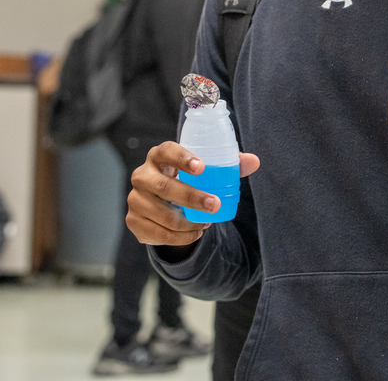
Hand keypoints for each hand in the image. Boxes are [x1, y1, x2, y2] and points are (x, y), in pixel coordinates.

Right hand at [127, 141, 259, 246]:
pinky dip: (181, 237)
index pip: (166, 151)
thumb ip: (229, 165)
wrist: (162, 203)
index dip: (182, 158)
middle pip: (164, 187)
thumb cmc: (186, 179)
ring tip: (207, 222)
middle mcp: (142, 175)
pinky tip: (195, 232)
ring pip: (163, 215)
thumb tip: (254, 161)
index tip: (201, 167)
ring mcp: (135, 199)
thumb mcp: (204, 170)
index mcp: (158, 156)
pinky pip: (160, 234)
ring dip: (189, 222)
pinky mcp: (133, 221)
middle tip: (215, 205)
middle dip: (192, 198)